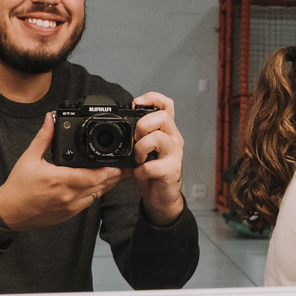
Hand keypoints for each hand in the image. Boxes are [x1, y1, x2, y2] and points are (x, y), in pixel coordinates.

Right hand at [0, 113, 126, 230]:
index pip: (91, 177)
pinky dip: (95, 193)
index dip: (108, 171)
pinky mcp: (69, 215)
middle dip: (113, 177)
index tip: (117, 165)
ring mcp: (69, 207)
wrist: (9, 212)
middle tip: (124, 168)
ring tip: (116, 175)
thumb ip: (44, 137)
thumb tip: (50, 119)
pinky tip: (98, 186)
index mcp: (59, 180)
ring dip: (106, 185)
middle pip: (99, 186)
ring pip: (96, 196)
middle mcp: (67, 196)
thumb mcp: (29, 158)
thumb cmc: (18, 186)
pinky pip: (88, 203)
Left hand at [130, 91, 185, 225]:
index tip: (136, 104)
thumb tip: (120, 122)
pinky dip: (140, 171)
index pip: (166, 104)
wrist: (161, 197)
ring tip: (138, 159)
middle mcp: (174, 139)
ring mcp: (175, 154)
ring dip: (140, 149)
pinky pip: (151, 166)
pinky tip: (140, 174)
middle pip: (162, 117)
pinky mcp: (172, 171)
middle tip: (136, 139)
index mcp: (166, 130)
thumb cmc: (152, 171)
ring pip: (157, 138)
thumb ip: (138, 134)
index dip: (152, 98)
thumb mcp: (144, 148)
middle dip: (143, 126)